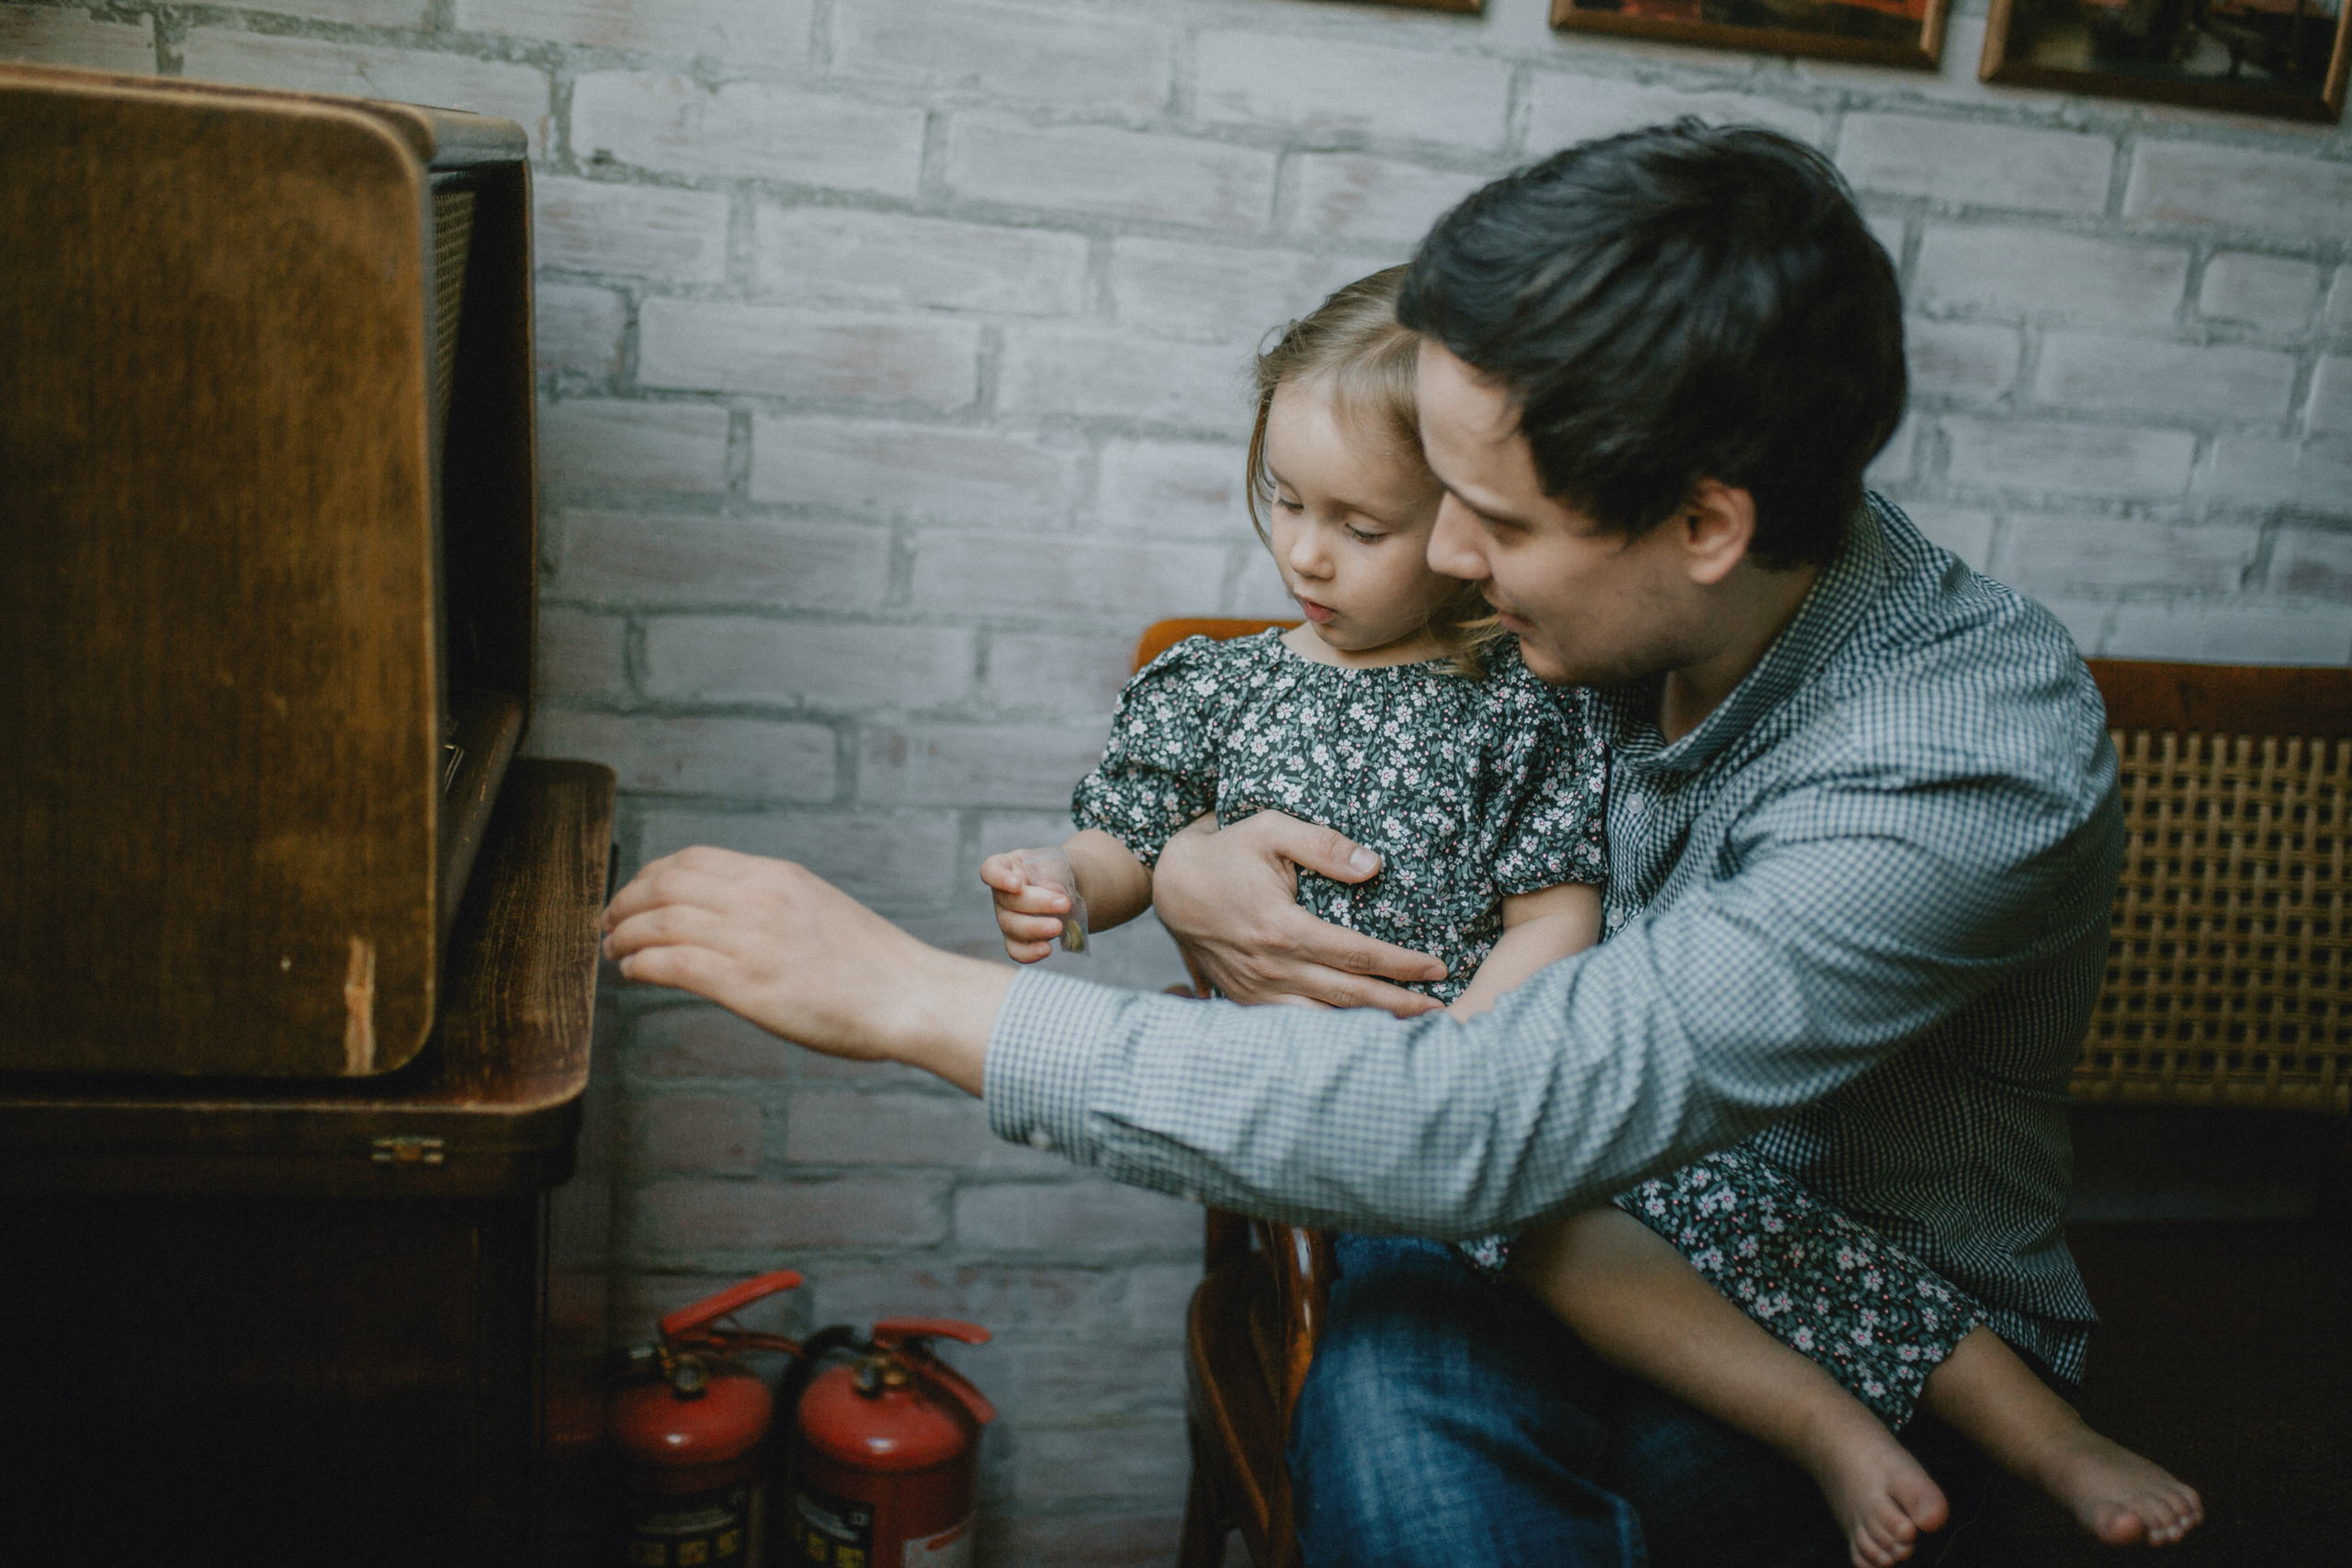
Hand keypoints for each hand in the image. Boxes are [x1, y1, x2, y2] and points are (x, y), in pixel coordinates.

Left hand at [602, 846, 1008, 1093]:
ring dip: (624, 935)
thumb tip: (727, 917)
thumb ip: (772, 906)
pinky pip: (671, 963)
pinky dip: (640, 964)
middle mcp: (760, 899)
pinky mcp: (746, 984)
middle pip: (665, 884)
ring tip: (612, 950)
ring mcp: (752, 940)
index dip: (650, 874)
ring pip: (660, 921)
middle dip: (625, 901)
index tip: (635, 893)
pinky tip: (632, 973)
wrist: (910, 996)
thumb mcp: (821, 910)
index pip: (693, 859)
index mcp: (778, 877)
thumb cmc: (874, 966)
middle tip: (609, 921)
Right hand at [980, 847, 1071, 963]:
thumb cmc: (1056, 872)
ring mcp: (1006, 918)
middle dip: (1038, 904)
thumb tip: (1052, 892)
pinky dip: (1030, 952)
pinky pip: (1016, 949)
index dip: (999, 878)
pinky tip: (1047, 949)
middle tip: (1065, 904)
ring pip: (1011, 927)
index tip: (1017, 884)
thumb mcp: (1056, 865)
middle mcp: (1002, 894)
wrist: (1067, 890)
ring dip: (1036, 928)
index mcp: (1008, 867)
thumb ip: (1052, 875)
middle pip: (1008, 902)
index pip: (991, 870)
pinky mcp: (1015, 939)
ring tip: (1059, 926)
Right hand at [1151, 813, 1447, 1015]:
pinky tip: (1354, 1032)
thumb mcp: (1271, 830)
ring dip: (1367, 1026)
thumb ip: (1324, 844)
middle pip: (1348, 996)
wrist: (1170, 883)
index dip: (1402, 964)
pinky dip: (1326, 1031)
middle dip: (1399, 1005)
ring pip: (1321, 1018)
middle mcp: (1271, 966)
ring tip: (1407, 1028)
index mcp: (1283, 928)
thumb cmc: (1226, 852)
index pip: (1358, 954)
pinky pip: (1291, 1022)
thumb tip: (1373, 866)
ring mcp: (1254, 988)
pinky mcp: (1242, 997)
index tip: (1437, 968)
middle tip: (1439, 1009)